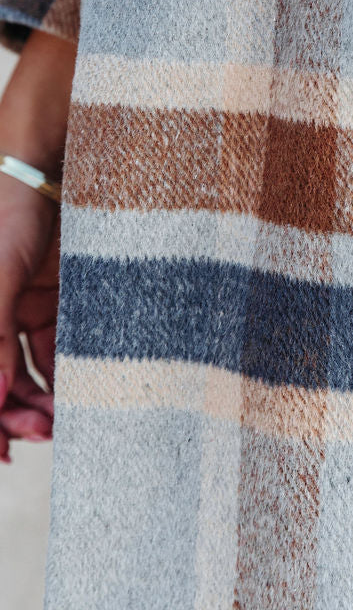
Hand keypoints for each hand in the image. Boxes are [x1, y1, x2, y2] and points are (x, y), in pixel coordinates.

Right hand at [0, 180, 58, 457]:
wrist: (52, 166)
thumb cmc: (10, 212)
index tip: (5, 453)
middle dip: (15, 415)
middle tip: (43, 435)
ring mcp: (19, 309)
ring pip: (27, 373)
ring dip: (42, 401)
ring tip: (63, 420)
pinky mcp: (55, 298)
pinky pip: (56, 347)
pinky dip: (66, 372)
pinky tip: (79, 393)